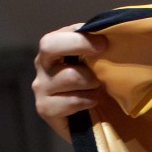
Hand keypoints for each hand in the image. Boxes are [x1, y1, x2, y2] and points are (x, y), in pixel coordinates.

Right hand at [31, 25, 109, 140]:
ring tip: (99, 88)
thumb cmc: (97, 85)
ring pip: (69, 76)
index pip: (58, 34)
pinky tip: (93, 102)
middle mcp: (42, 64)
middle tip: (104, 52)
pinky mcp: (45, 108)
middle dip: (80, 45)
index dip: (80, 36)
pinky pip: (70, 101)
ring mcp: (41, 87)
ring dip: (91, 82)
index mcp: (53, 48)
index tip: (104, 42)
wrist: (95, 121)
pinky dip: (87, 101)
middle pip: (50, 45)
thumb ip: (98, 46)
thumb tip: (111, 30)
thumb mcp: (98, 62)